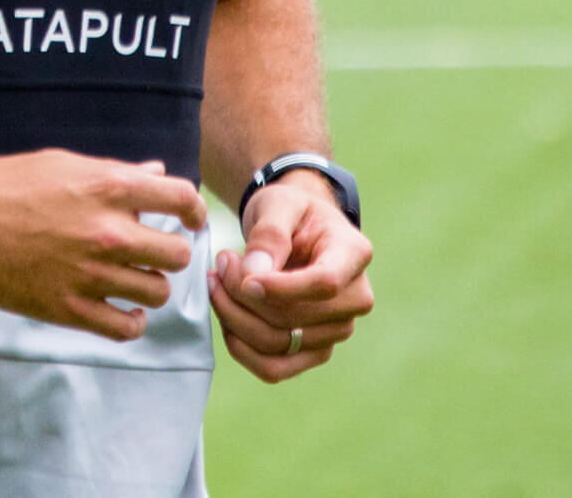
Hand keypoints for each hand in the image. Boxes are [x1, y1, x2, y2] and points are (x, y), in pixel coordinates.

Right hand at [0, 149, 206, 341]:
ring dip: (151, 284)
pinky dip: (132, 322)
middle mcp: (106, 232)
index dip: (193, 208)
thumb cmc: (9, 183)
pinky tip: (124, 309)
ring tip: (134, 277)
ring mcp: (89, 274)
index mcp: (107, 187)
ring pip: (157, 292)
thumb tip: (156, 174)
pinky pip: (125, 329)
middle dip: (171, 250)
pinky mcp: (68, 309)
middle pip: (177, 254)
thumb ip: (116, 173)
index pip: (180, 198)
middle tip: (154, 249)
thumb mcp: (65, 164)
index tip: (188, 217)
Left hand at [207, 177, 373, 382]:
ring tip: (216, 281)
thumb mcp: (279, 203)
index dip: (280, 287)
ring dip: (235, 318)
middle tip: (219, 263)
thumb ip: (269, 234)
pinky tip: (225, 316)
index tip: (243, 276)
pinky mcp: (314, 350)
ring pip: (278, 344)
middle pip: (293, 318)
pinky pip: (275, 368)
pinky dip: (241, 347)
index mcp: (353, 254)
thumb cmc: (290, 211)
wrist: (296, 228)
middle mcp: (354, 299)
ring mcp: (336, 330)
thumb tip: (255, 275)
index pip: (324, 283)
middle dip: (242, 294)